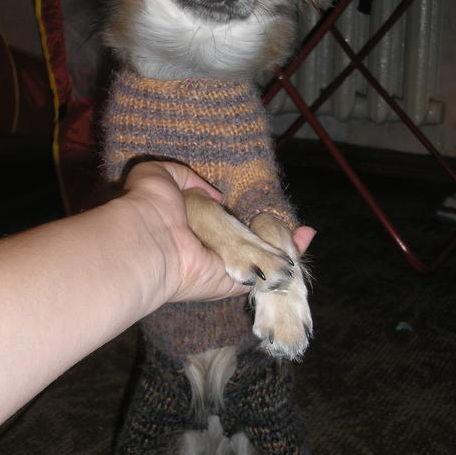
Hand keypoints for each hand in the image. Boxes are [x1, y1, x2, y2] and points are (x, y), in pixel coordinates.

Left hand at [121, 161, 314, 304]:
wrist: (151, 238)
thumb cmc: (150, 205)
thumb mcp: (158, 174)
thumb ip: (183, 175)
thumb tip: (216, 196)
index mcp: (191, 225)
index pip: (221, 220)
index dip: (239, 212)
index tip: (258, 203)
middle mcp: (209, 247)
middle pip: (244, 240)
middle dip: (266, 231)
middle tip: (286, 218)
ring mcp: (224, 265)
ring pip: (260, 255)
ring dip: (283, 243)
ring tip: (304, 229)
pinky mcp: (238, 279)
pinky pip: (268, 269)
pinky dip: (290, 255)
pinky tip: (306, 236)